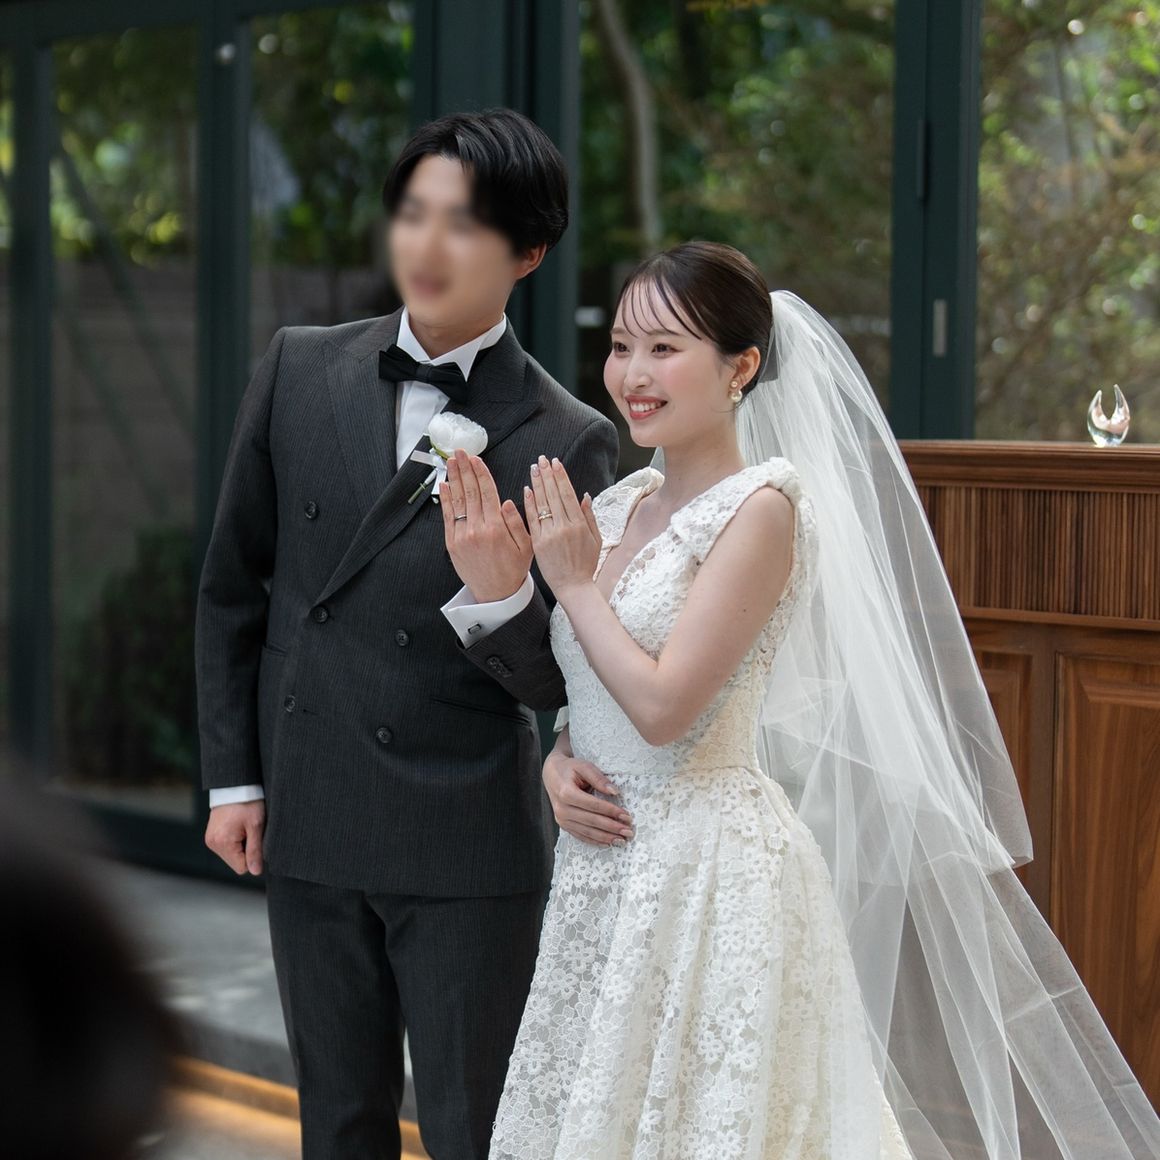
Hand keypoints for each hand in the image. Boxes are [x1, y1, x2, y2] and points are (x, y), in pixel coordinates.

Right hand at [205, 800, 264, 874]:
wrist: (235, 785)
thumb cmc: (248, 803)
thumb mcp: (256, 826)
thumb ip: (255, 851)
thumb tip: (255, 872)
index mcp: (223, 843)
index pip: (242, 868)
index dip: (253, 856)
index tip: (255, 839)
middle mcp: (213, 843)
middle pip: (235, 862)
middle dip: (246, 851)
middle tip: (250, 831)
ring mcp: (210, 839)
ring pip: (231, 855)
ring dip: (240, 845)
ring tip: (243, 827)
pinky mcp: (211, 835)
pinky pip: (226, 847)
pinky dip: (234, 840)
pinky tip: (238, 826)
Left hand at [439, 448, 532, 602]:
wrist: (496, 594)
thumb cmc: (513, 569)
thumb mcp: (526, 547)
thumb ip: (516, 522)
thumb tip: (504, 500)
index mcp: (496, 528)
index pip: (487, 492)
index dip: (480, 473)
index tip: (476, 458)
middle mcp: (477, 529)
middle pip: (470, 491)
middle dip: (464, 469)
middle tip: (460, 452)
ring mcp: (462, 536)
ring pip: (457, 501)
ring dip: (454, 478)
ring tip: (451, 461)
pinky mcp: (452, 543)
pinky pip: (448, 517)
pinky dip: (446, 499)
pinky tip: (445, 485)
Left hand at [525, 455, 601, 595]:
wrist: (573, 587)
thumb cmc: (586, 564)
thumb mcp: (596, 540)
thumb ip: (590, 517)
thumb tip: (584, 496)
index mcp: (580, 524)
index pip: (568, 494)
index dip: (561, 476)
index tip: (555, 463)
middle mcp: (565, 527)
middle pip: (554, 494)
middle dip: (547, 474)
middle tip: (542, 459)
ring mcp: (550, 535)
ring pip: (542, 504)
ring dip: (537, 484)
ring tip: (534, 468)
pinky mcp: (538, 543)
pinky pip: (533, 519)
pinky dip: (530, 504)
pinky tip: (527, 489)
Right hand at [543, 751, 634, 846]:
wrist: (551, 774)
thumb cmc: (569, 769)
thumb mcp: (584, 766)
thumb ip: (599, 778)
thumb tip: (615, 792)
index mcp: (566, 792)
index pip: (593, 805)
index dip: (611, 811)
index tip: (627, 816)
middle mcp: (562, 808)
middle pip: (591, 821)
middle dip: (612, 827)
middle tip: (629, 832)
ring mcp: (561, 819)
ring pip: (587, 831)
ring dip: (606, 837)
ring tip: (622, 840)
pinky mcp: (563, 825)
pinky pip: (580, 836)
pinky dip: (595, 841)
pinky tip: (607, 843)